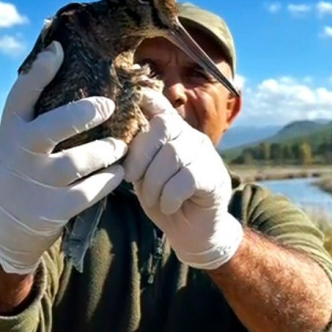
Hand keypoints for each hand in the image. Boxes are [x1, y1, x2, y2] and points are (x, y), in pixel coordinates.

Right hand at [0, 41, 126, 274]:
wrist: (7, 228)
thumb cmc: (22, 170)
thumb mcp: (17, 141)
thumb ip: (34, 113)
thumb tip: (58, 57)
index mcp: (10, 131)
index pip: (21, 95)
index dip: (39, 71)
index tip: (59, 50)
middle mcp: (19, 153)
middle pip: (54, 126)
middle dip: (85, 113)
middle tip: (108, 106)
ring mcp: (35, 182)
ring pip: (79, 161)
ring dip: (106, 151)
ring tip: (120, 146)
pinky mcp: (53, 209)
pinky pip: (89, 191)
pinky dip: (108, 180)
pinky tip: (118, 173)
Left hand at [123, 88, 243, 269]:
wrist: (194, 233)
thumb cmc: (164, 201)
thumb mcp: (144, 176)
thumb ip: (137, 155)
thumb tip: (116, 138)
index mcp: (172, 134)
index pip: (160, 106)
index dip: (145, 97)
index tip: (132, 97)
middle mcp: (190, 137)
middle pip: (162, 128)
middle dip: (140, 155)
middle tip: (132, 179)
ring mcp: (205, 155)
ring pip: (172, 154)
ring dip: (154, 182)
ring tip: (153, 199)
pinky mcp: (214, 177)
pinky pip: (186, 178)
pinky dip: (170, 196)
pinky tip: (169, 206)